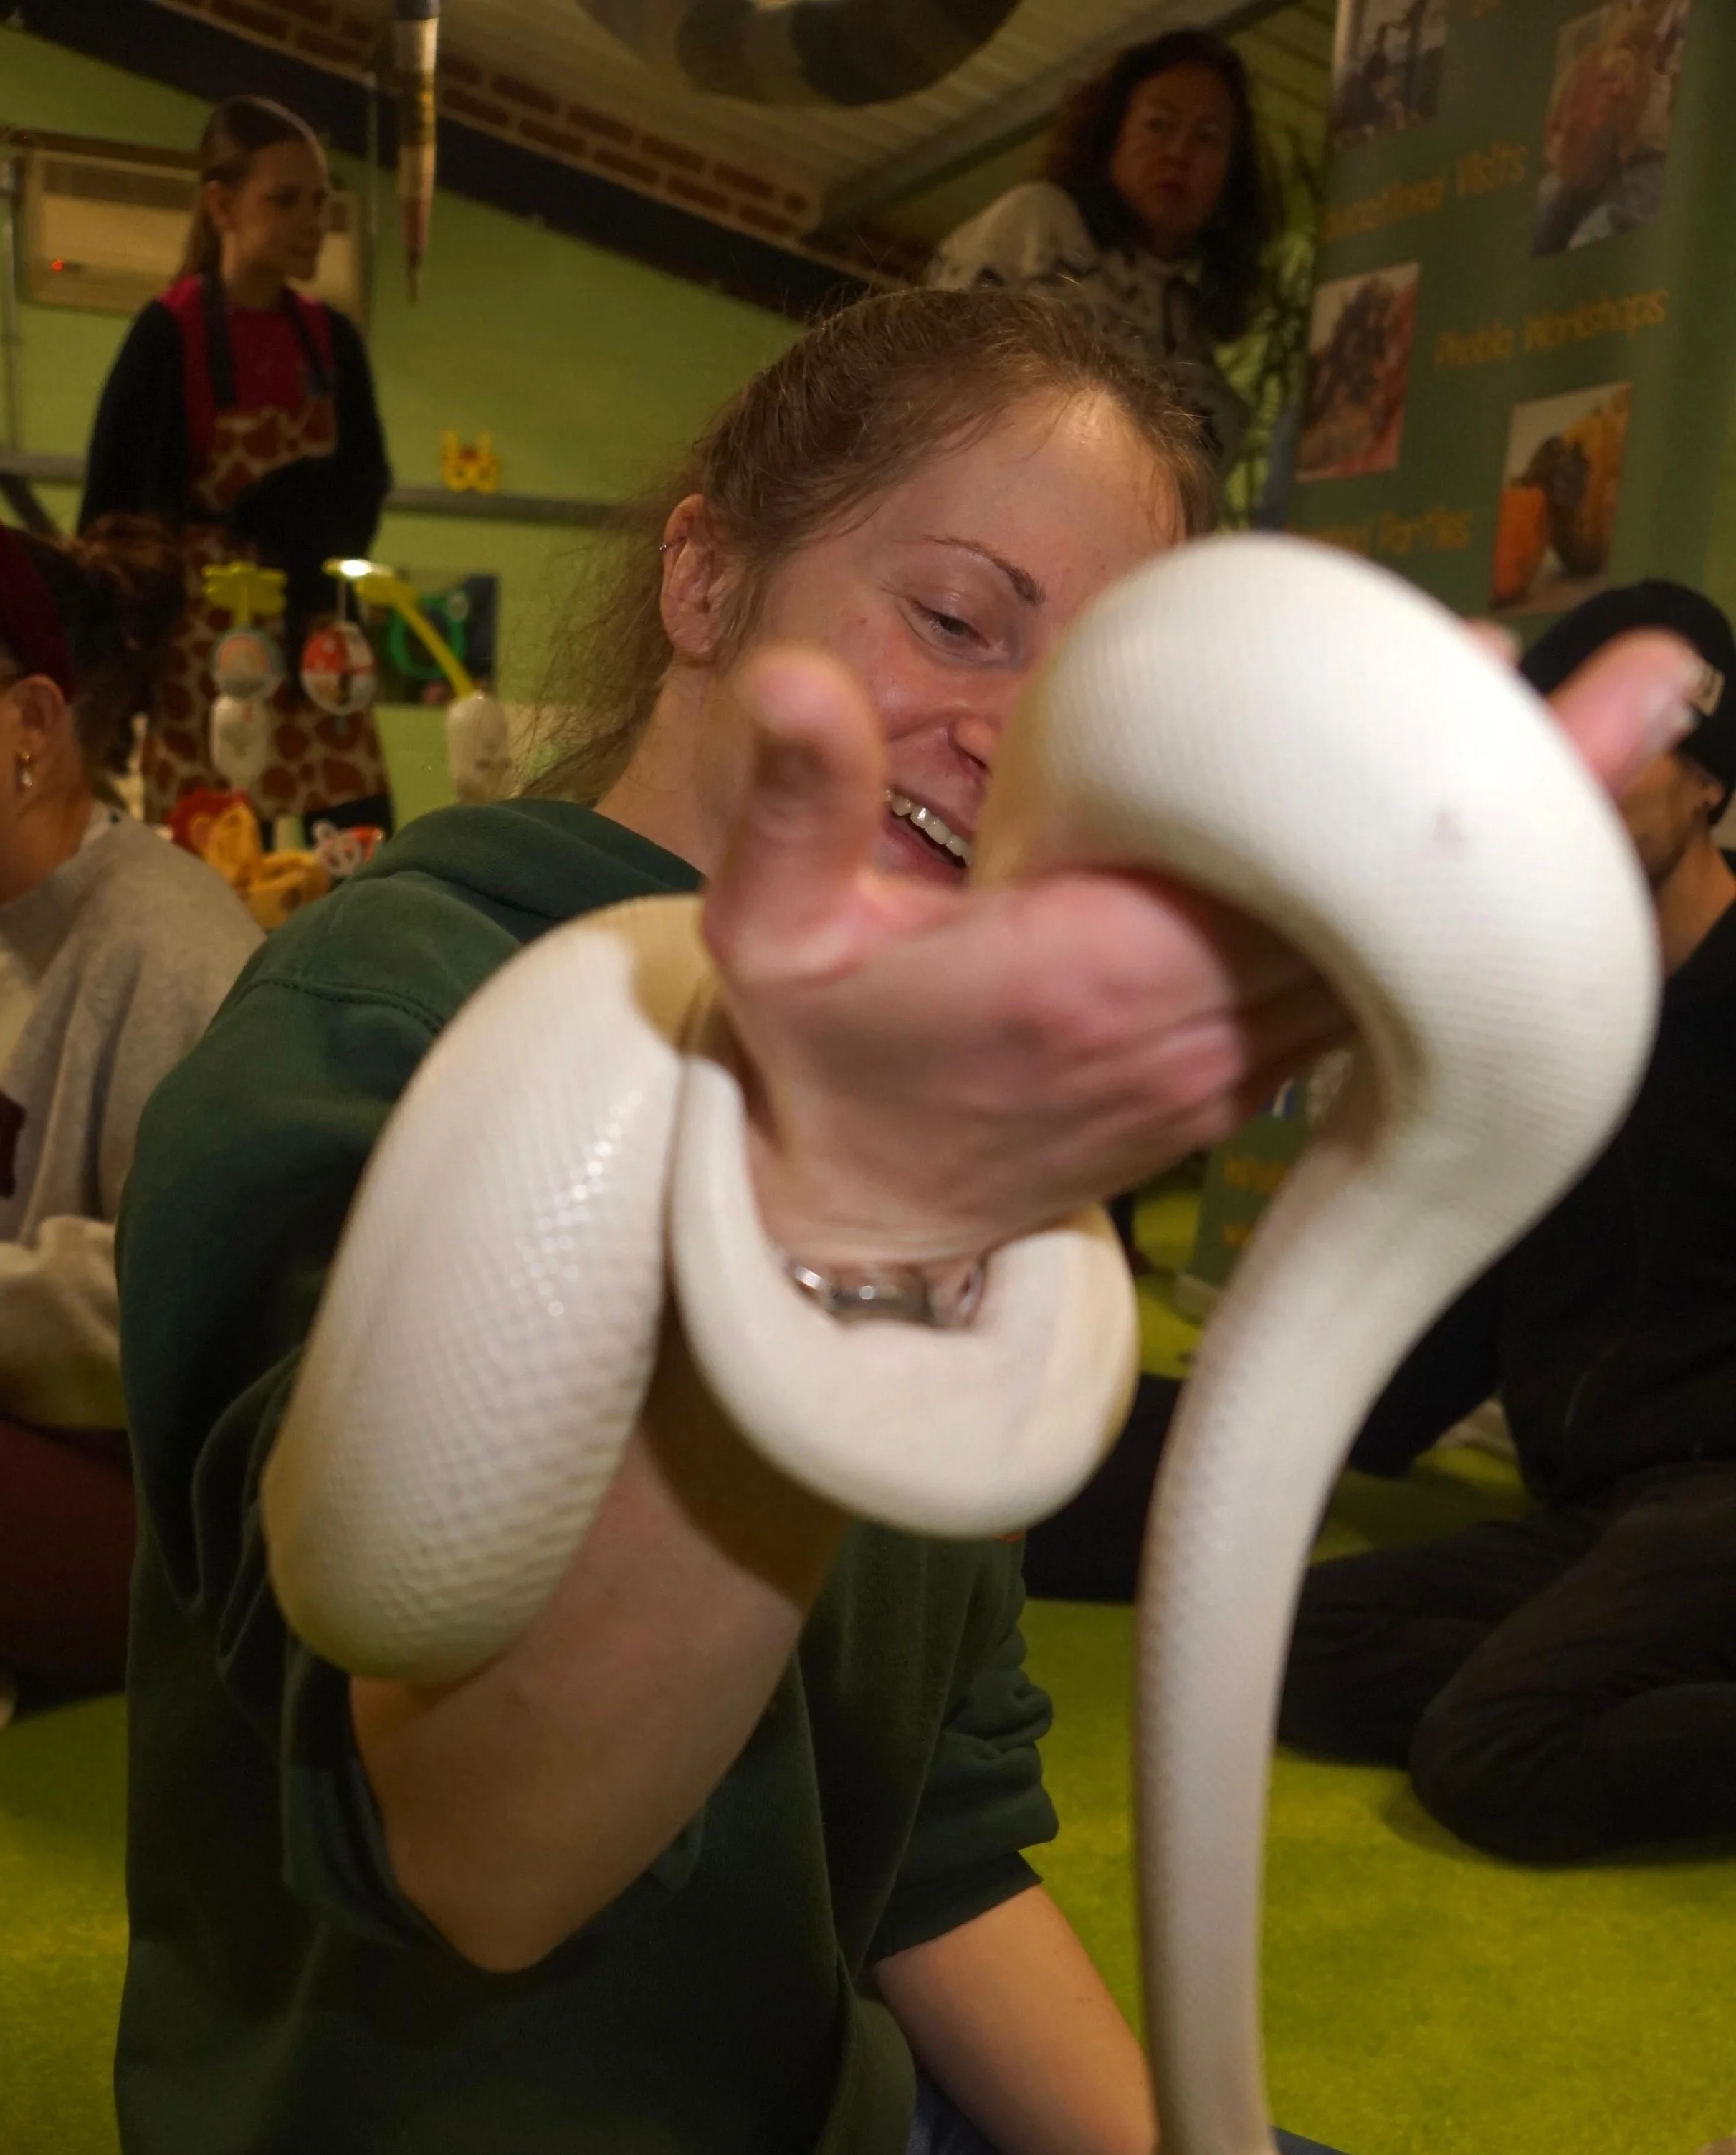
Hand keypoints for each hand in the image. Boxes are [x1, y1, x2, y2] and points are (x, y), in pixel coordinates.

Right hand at [700, 629, 1704, 1271]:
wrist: (851, 1220)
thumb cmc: (825, 1059)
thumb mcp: (771, 937)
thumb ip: (790, 803)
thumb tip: (789, 675)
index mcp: (1083, 980)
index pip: (1267, 875)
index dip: (1383, 786)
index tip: (1484, 670)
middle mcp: (1185, 1034)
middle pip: (1379, 913)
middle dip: (1509, 804)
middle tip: (1648, 683)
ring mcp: (1227, 1072)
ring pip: (1401, 962)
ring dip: (1511, 866)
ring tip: (1634, 729)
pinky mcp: (1242, 1090)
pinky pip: (1370, 1001)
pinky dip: (1451, 928)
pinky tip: (1524, 837)